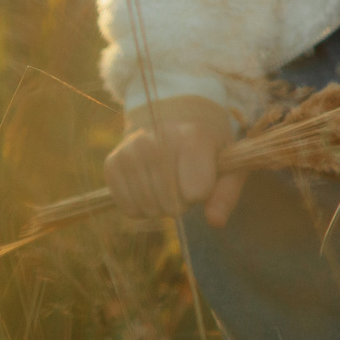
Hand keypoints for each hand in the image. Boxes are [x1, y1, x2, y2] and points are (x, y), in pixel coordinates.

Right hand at [104, 95, 245, 226]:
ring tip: (167, 179)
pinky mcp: (112, 164)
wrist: (172, 118)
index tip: (203, 173)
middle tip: (184, 177)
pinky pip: (129, 210)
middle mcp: (156, 140)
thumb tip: (216, 222)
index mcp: (192, 135)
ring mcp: (130, 152)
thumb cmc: (206, 146)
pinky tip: (149, 184)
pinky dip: (142, 207)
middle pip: (173, 205)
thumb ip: (227, 193)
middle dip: (183, 201)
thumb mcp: (227, 163)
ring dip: (162, 205)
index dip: (203, 191)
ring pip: (151, 210)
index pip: (197, 193)